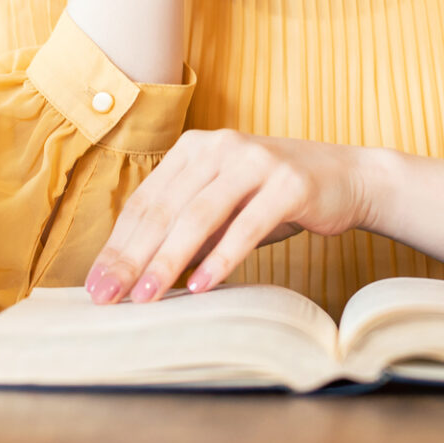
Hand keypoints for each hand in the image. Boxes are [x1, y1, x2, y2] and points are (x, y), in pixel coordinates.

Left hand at [83, 130, 381, 303]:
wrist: (346, 177)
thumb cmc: (273, 198)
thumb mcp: (223, 208)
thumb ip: (183, 228)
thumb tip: (131, 274)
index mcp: (194, 149)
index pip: (146, 201)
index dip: (118, 245)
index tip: (98, 285)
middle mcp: (220, 146)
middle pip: (166, 209)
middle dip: (133, 257)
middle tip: (109, 297)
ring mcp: (255, 161)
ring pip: (200, 215)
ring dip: (169, 260)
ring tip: (147, 296)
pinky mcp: (289, 182)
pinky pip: (247, 224)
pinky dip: (222, 257)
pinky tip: (203, 285)